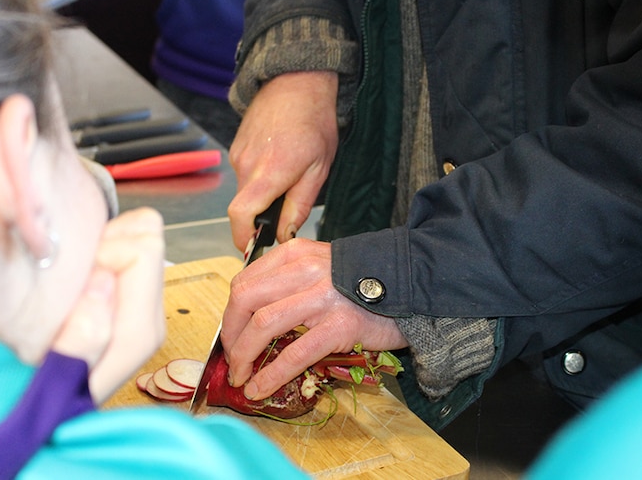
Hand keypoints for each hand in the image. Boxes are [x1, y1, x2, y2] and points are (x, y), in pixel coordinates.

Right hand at [52, 208, 165, 403]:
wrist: (41, 410)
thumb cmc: (41, 391)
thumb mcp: (54, 371)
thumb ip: (82, 335)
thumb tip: (104, 281)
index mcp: (140, 330)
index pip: (144, 253)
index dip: (102, 252)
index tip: (71, 279)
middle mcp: (151, 317)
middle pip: (149, 238)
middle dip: (106, 243)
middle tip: (72, 273)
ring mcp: (144, 306)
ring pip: (143, 237)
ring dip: (105, 244)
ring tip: (74, 273)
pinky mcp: (132, 297)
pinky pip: (130, 247)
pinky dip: (103, 247)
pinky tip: (78, 274)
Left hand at [221, 238, 407, 400]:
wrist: (411, 285)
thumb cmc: (363, 281)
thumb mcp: (320, 268)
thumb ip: (289, 283)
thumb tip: (253, 320)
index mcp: (295, 254)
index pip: (245, 282)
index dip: (231, 315)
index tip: (231, 336)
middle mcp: (304, 269)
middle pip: (245, 299)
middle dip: (230, 335)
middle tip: (232, 359)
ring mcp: (322, 296)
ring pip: (263, 324)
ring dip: (244, 355)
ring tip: (242, 376)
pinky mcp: (340, 324)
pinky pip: (295, 353)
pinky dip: (271, 374)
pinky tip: (261, 388)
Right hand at [227, 71, 338, 249]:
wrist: (296, 83)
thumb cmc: (314, 121)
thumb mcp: (319, 169)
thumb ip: (299, 205)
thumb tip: (285, 233)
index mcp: (270, 172)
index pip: (240, 215)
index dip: (242, 238)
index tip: (251, 248)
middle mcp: (247, 164)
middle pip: (242, 208)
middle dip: (260, 218)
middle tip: (284, 212)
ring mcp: (238, 155)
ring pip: (244, 192)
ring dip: (262, 196)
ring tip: (287, 178)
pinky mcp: (236, 148)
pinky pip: (244, 175)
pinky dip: (259, 180)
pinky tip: (278, 164)